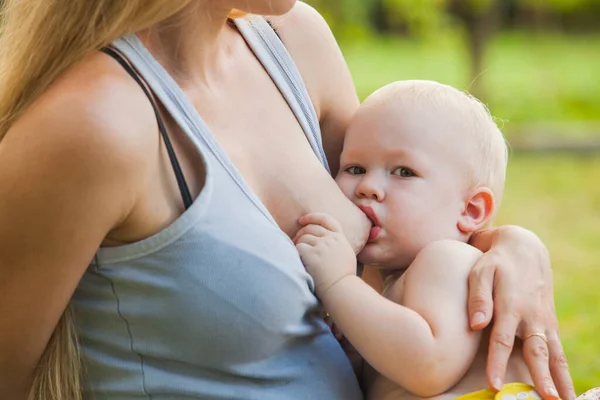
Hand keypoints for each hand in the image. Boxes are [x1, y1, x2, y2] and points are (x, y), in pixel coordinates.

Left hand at [294, 213, 356, 296]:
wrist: (341, 289)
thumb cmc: (343, 278)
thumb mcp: (346, 255)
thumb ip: (337, 245)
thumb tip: (324, 240)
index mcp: (340, 238)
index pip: (326, 219)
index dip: (313, 217)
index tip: (302, 219)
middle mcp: (331, 239)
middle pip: (311, 228)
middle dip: (300, 232)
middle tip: (295, 241)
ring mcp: (322, 245)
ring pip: (303, 237)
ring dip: (297, 244)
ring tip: (297, 254)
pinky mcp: (312, 254)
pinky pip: (298, 247)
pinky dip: (296, 252)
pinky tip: (298, 260)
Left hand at [468, 226, 574, 399]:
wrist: (524, 248)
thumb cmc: (495, 262)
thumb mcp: (481, 272)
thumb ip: (479, 298)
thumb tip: (475, 325)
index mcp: (511, 305)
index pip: (502, 340)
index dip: (498, 363)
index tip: (495, 385)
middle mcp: (531, 316)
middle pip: (536, 352)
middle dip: (541, 377)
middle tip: (547, 399)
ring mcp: (544, 321)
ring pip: (554, 355)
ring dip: (560, 380)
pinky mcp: (550, 324)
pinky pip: (559, 351)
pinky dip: (564, 371)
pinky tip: (567, 391)